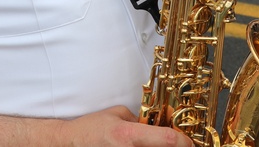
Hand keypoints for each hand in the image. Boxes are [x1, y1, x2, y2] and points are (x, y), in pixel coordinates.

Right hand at [65, 106, 190, 145]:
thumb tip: (159, 125)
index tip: (189, 142)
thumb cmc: (93, 128)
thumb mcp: (118, 114)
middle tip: (178, 145)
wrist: (69, 143)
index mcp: (129, 135)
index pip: (167, 139)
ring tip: (157, 145)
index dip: (184, 141)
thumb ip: (141, 121)